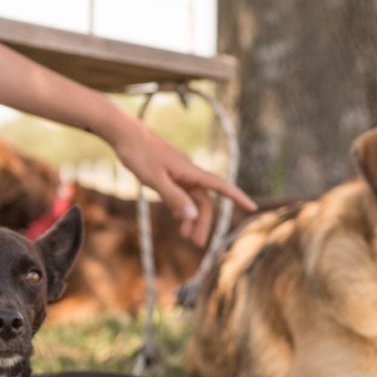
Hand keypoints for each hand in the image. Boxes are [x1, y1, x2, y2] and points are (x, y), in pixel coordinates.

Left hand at [109, 117, 256, 245]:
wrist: (124, 132)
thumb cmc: (138, 153)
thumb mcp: (155, 179)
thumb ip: (173, 197)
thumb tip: (192, 216)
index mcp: (190, 172)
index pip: (221, 186)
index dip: (237, 197)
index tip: (252, 207)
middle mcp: (189, 172)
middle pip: (204, 201)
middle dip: (203, 222)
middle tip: (195, 243)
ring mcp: (179, 172)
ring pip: (192, 198)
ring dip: (191, 218)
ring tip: (185, 237)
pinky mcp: (169, 172)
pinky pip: (182, 193)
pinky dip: (182, 207)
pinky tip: (176, 218)